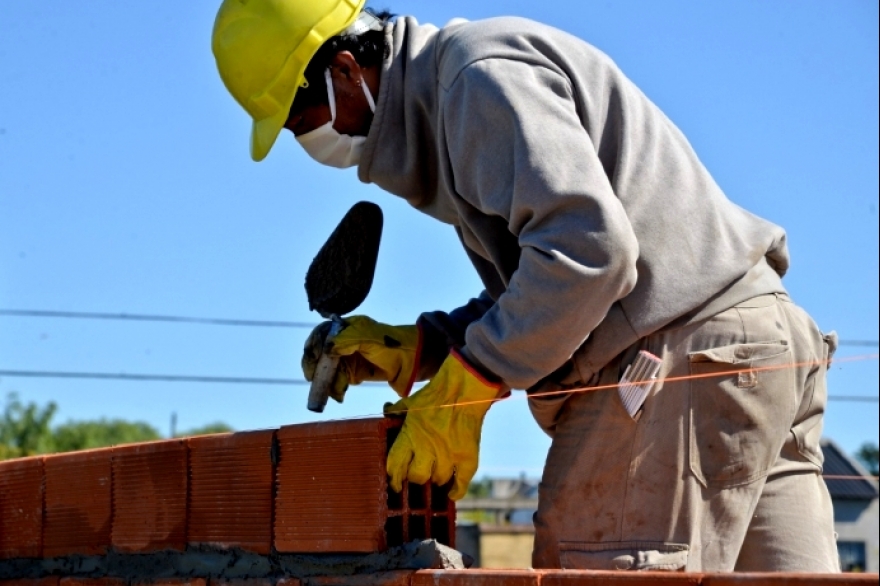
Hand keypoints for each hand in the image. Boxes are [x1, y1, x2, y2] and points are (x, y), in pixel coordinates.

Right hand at [301, 315, 419, 401]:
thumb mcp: (369, 338)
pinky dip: (335, 388)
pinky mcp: (355, 373)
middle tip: (312, 379)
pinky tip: (338, 394)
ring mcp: (350, 358)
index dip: (313, 345)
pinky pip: (338, 380)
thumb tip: (326, 348)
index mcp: (347, 328)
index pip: (323, 334)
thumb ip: (348, 341)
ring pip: (328, 369)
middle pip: (322, 353)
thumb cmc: (392, 344)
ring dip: (325, 380)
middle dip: (316, 366)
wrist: (413, 360)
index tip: (311, 358)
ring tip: (328, 391)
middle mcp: (345, 342)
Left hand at [385, 349, 504, 499]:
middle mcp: (429, 448)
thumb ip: (396, 411)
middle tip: (418, 473)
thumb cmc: (436, 395)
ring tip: (436, 472)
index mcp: (411, 436)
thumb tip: (386, 411)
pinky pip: (461, 484)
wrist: (464, 388)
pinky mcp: (468, 457)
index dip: (394, 478)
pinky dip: (456, 490)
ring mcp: (450, 454)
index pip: (396, 466)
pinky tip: (451, 491)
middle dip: (416, 477)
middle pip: (418, 477)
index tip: (395, 482)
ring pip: (439, 480)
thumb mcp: (411, 402)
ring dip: (436, 478)